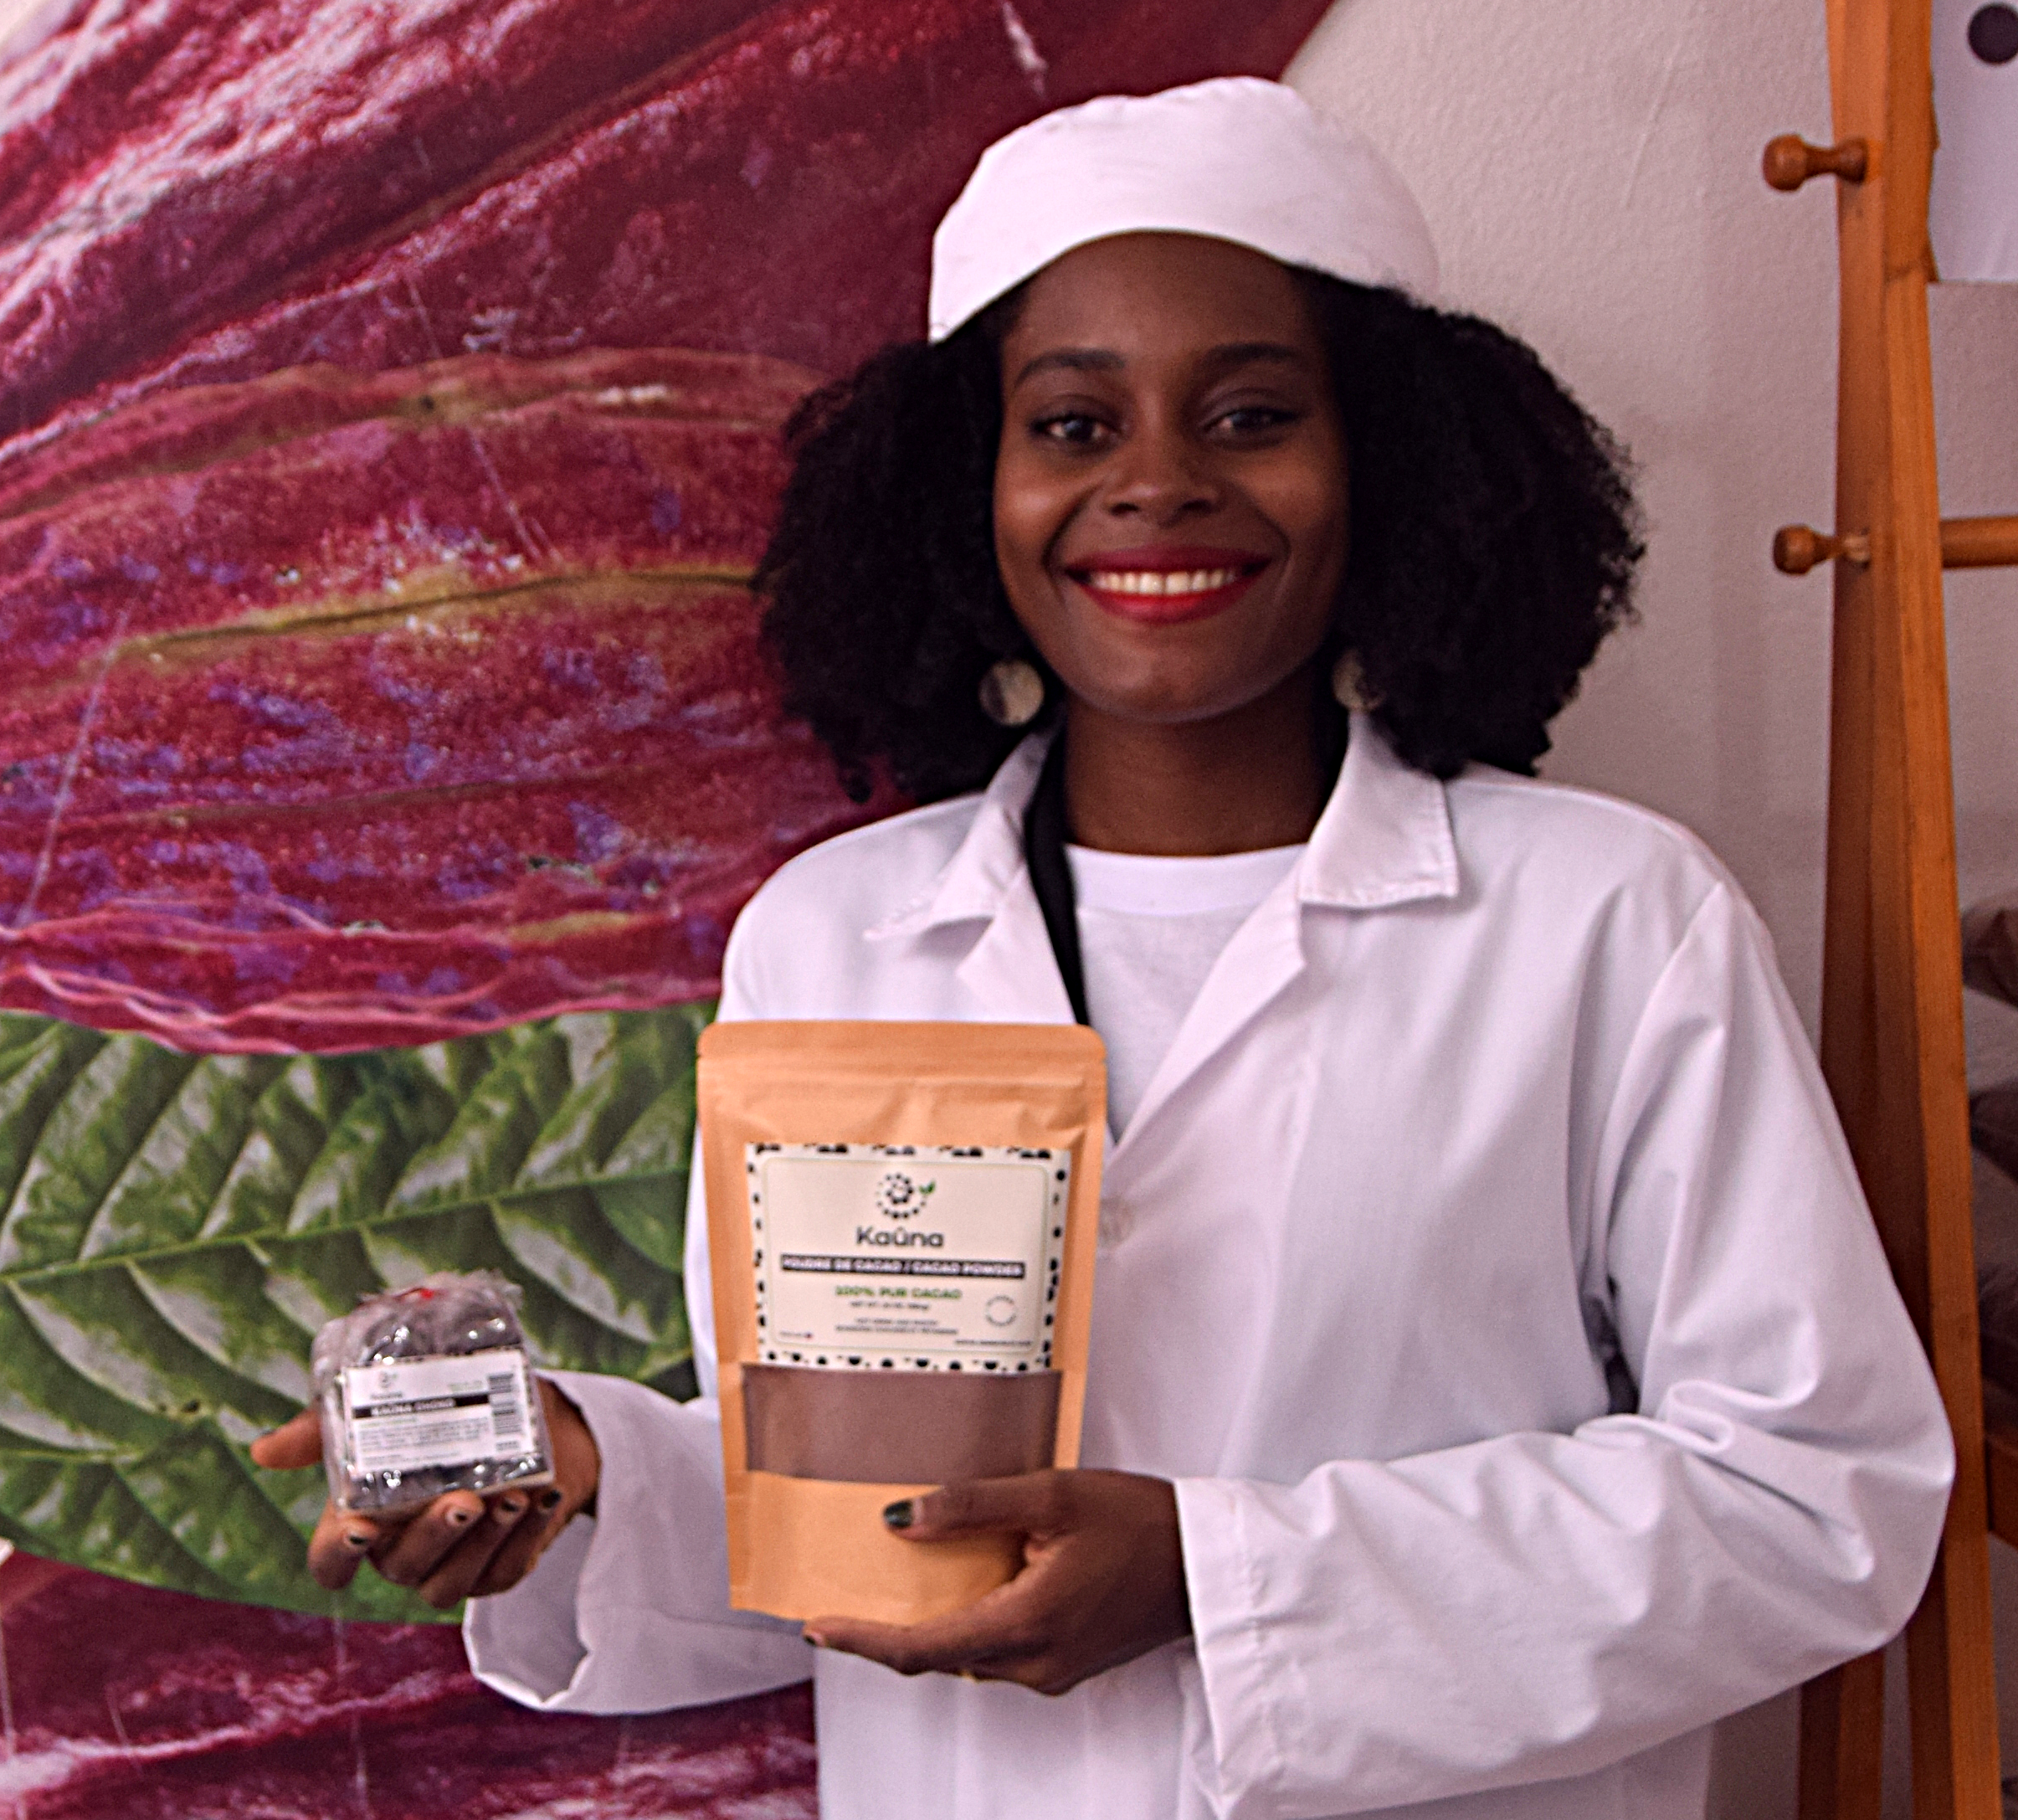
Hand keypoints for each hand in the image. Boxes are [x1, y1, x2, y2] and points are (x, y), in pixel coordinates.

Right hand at [248, 1377, 600, 1609]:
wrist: (535, 1423)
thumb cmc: (452, 1414)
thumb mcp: (396, 1404)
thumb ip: (329, 1424)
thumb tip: (264, 1449)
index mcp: (365, 1519)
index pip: (330, 1560)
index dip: (338, 1554)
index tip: (360, 1525)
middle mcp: (401, 1551)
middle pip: (401, 1567)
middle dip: (432, 1537)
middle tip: (462, 1501)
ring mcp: (449, 1566)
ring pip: (452, 1582)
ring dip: (483, 1543)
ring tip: (511, 1499)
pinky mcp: (497, 1569)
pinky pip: (507, 1570)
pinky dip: (527, 1537)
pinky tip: (541, 1500)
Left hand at [804, 1469, 1189, 1695]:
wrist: (1203, 1562)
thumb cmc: (1139, 1523)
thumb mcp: (1052, 1496)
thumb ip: (972, 1506)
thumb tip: (901, 1520)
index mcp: (1024, 1627)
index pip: (920, 1649)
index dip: (862, 1640)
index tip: (818, 1624)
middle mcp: (1033, 1663)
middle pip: (939, 1654)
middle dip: (890, 1629)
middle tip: (847, 1592)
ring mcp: (1051, 1669)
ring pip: (969, 1651)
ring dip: (933, 1621)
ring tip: (901, 1576)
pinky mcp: (1065, 1662)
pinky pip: (1000, 1647)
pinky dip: (972, 1618)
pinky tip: (968, 1579)